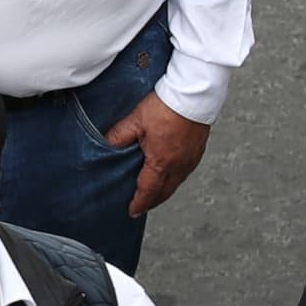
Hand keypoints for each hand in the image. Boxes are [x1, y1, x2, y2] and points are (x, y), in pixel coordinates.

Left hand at [102, 95, 212, 219]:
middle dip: (152, 201)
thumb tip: (106, 145)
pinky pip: (185, 172)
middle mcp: (179, 165)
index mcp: (161, 162)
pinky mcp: (198, 151)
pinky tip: (170, 175)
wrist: (194, 94)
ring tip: (154, 193)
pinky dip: (175, 179)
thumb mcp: (135, 121)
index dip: (139, 203)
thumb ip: (119, 136)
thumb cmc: (167, 106)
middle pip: (164, 192)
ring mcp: (190, 159)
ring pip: (176, 183)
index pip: (148, 190)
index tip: (132, 211)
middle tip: (142, 206)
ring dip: (164, 191)